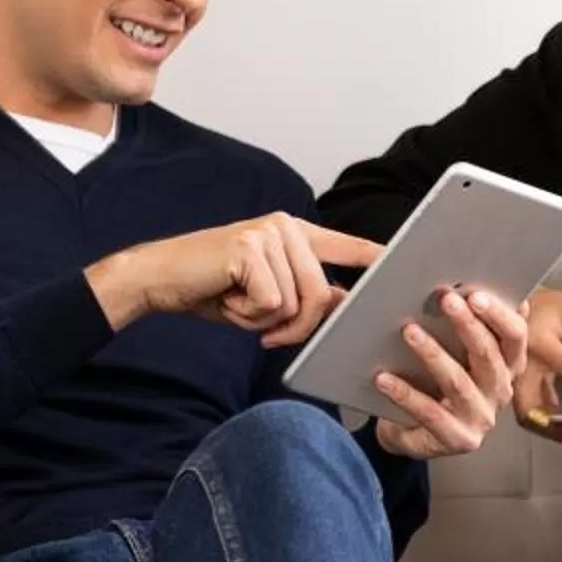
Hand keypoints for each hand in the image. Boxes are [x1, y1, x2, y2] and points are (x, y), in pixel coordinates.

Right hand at [89, 215, 381, 347]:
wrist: (159, 279)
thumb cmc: (212, 288)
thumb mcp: (265, 295)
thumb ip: (302, 294)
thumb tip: (339, 302)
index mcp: (293, 234)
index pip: (343, 244)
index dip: (373, 256)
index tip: (402, 261)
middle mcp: (285, 227)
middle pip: (321, 293)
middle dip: (296, 326)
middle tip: (264, 333)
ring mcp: (268, 233)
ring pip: (296, 302)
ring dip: (264, 320)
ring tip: (236, 304)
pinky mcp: (250, 247)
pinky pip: (271, 302)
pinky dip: (247, 314)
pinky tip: (225, 296)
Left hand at [372, 287, 532, 460]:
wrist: (416, 433)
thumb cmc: (437, 384)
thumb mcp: (457, 354)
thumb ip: (470, 324)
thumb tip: (470, 286)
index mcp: (508, 366)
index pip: (515, 336)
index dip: (499, 315)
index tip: (475, 294)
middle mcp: (500, 392)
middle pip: (489, 356)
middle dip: (467, 325)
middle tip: (445, 300)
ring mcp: (481, 418)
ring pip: (458, 382)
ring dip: (432, 353)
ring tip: (409, 331)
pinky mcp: (458, 439)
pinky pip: (429, 413)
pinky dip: (405, 393)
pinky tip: (384, 378)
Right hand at [514, 289, 561, 445]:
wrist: (516, 302)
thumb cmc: (547, 309)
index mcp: (540, 344)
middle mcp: (522, 366)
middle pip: (534, 410)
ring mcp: (514, 379)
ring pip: (528, 416)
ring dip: (554, 430)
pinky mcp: (515, 386)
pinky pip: (529, 412)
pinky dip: (548, 423)